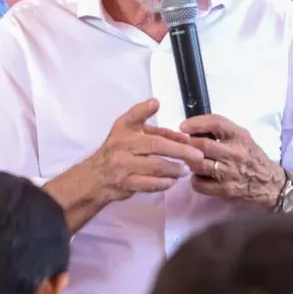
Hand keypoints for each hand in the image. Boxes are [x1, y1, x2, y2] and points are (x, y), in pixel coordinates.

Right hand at [88, 99, 204, 202]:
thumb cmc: (117, 150)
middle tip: (197, 155)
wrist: (95, 177)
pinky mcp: (126, 184)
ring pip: (156, 166)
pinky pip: (150, 184)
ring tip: (186, 169)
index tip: (162, 109)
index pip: (136, 118)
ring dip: (175, 169)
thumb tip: (170, 117)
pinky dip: (165, 183)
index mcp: (124, 130)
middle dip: (180, 150)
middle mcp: (122, 146)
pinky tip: (172, 180)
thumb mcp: (127, 131)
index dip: (147, 111)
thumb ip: (150, 124)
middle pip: (155, 146)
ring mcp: (123, 166)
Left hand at [178, 114, 284, 209]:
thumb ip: (222, 133)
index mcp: (239, 136)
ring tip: (192, 161)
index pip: (216, 123)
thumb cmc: (252, 158)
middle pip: (202, 145)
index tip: (183, 127)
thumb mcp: (243, 139)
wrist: (271, 185)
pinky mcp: (226, 190)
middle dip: (187, 144)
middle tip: (182, 146)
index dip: (196, 123)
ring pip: (198, 164)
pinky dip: (195, 180)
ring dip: (190, 162)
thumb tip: (194, 129)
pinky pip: (200, 184)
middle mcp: (235, 153)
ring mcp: (230, 172)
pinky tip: (200, 177)